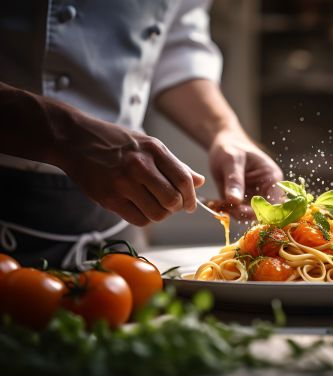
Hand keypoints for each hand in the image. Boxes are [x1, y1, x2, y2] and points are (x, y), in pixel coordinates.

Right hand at [56, 116, 204, 225]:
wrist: (74, 139)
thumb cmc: (115, 142)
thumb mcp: (148, 145)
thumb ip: (174, 165)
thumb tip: (200, 181)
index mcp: (154, 150)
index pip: (183, 180)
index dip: (190, 196)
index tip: (189, 204)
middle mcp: (140, 166)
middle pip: (172, 200)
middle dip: (176, 208)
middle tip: (171, 206)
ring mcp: (123, 183)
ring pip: (157, 214)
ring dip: (160, 214)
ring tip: (153, 205)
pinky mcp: (109, 198)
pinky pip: (138, 219)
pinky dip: (144, 218)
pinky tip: (139, 208)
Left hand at [208, 129, 282, 219]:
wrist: (223, 146)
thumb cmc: (231, 147)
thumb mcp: (232, 160)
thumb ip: (234, 180)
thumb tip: (235, 201)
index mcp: (272, 179)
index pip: (275, 203)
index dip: (263, 211)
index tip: (242, 211)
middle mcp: (267, 191)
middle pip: (263, 212)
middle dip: (245, 214)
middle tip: (228, 208)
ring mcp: (255, 197)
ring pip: (249, 216)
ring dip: (234, 213)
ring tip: (219, 203)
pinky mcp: (243, 202)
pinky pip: (238, 213)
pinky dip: (227, 211)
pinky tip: (216, 203)